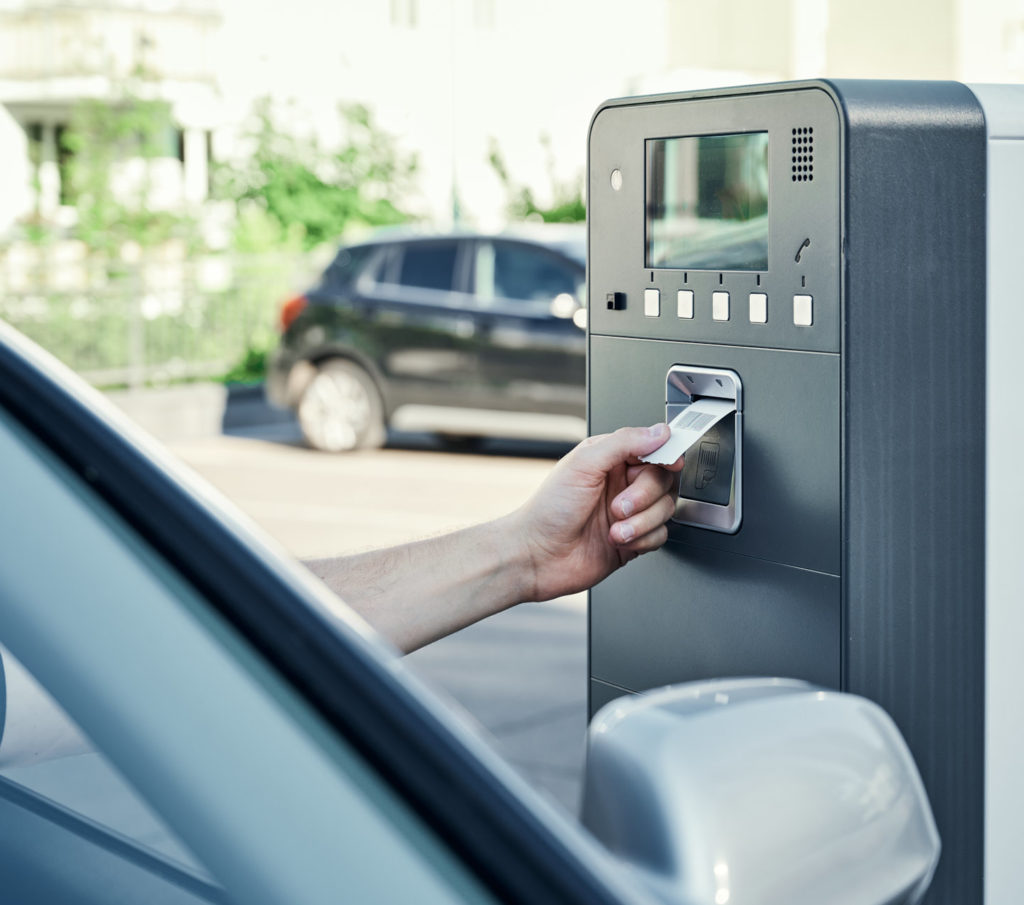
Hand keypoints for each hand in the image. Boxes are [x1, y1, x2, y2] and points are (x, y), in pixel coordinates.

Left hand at [511, 424, 684, 601]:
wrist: (537, 556)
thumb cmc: (549, 510)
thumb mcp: (583, 464)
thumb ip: (624, 443)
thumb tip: (659, 432)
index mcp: (611, 459)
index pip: (654, 448)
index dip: (666, 455)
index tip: (670, 462)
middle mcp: (622, 484)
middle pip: (664, 480)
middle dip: (645, 496)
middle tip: (619, 506)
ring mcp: (630, 513)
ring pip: (665, 509)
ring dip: (642, 522)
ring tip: (614, 527)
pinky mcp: (634, 540)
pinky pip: (660, 536)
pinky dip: (642, 540)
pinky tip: (619, 540)